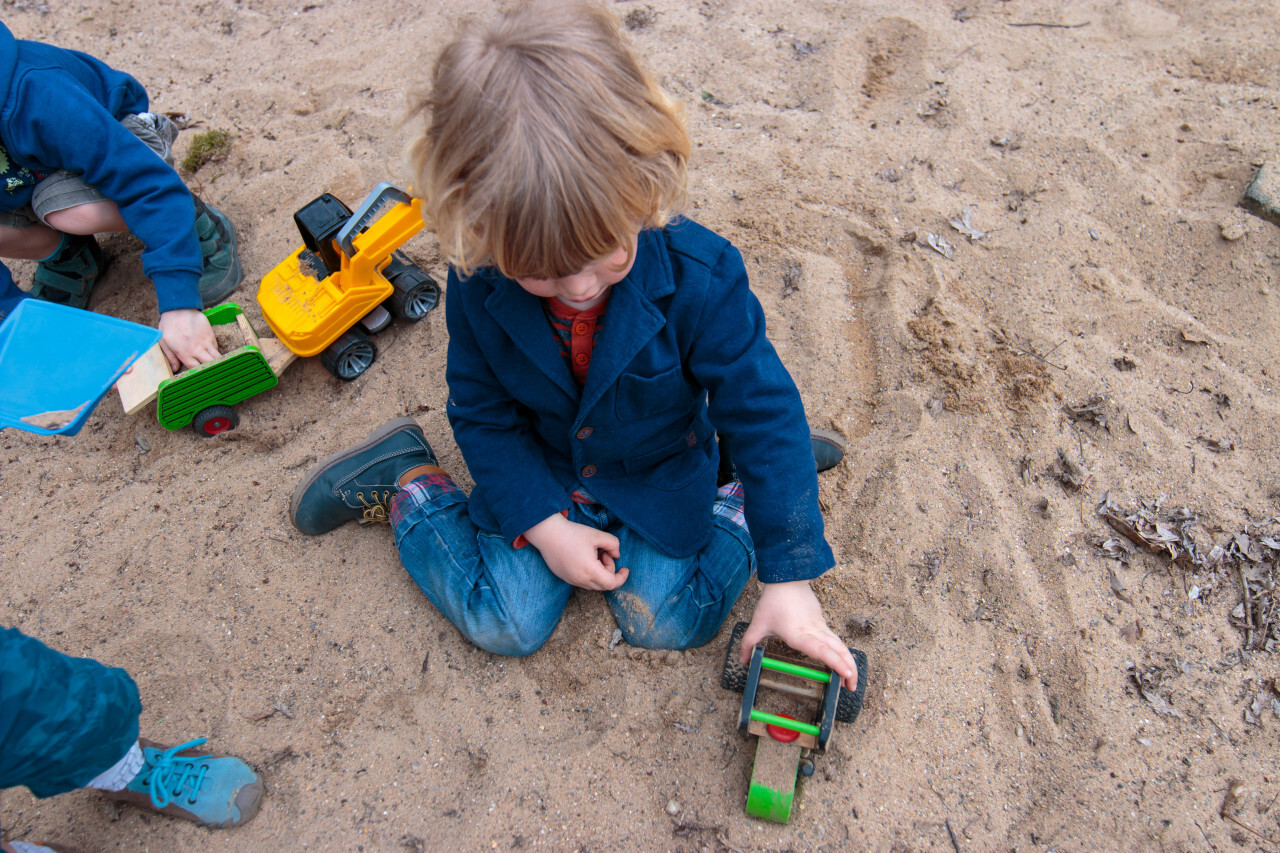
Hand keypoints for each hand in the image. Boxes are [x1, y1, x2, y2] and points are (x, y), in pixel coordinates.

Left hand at [157, 308, 218, 370]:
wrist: (179, 308)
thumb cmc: (169, 325)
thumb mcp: (163, 341)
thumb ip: (170, 356)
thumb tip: (175, 369)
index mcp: (184, 352)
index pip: (196, 369)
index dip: (199, 374)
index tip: (200, 377)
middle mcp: (197, 349)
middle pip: (210, 365)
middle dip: (211, 370)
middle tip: (210, 373)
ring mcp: (205, 341)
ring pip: (216, 357)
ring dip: (216, 362)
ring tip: (214, 365)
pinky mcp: (210, 334)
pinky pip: (216, 347)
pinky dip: (214, 352)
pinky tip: (210, 353)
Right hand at [522, 512, 629, 590]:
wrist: (548, 534)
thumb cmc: (573, 533)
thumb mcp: (597, 535)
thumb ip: (613, 544)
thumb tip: (617, 555)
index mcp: (590, 570)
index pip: (612, 584)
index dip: (622, 578)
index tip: (625, 569)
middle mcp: (580, 580)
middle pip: (604, 585)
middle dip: (609, 570)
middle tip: (603, 552)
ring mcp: (571, 580)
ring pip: (593, 584)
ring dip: (599, 572)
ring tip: (592, 553)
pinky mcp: (564, 578)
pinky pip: (582, 581)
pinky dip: (589, 573)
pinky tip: (583, 557)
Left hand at [740, 580, 857, 690]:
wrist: (788, 577)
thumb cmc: (774, 600)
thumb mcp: (758, 623)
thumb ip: (749, 643)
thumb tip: (743, 661)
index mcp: (799, 634)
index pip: (822, 651)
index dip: (836, 663)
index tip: (847, 675)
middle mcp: (814, 631)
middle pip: (838, 651)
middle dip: (849, 670)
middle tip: (851, 687)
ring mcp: (820, 626)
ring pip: (840, 645)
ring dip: (848, 661)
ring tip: (850, 679)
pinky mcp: (822, 622)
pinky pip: (835, 639)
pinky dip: (842, 652)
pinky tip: (841, 661)